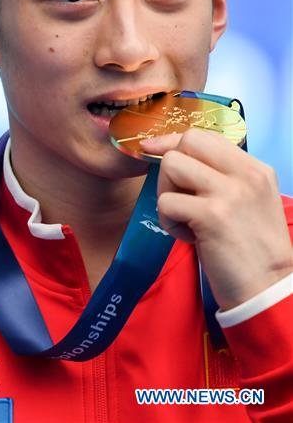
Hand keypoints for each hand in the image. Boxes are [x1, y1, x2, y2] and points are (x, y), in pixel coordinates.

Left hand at [141, 129, 291, 310]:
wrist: (267, 287)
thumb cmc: (249, 247)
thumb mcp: (247, 201)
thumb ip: (221, 176)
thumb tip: (174, 155)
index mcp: (255, 169)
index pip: (205, 136)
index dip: (174, 142)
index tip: (156, 153)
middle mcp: (245, 175)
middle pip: (187, 141)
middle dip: (169, 166)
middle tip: (177, 196)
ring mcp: (229, 193)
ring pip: (172, 165)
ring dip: (167, 194)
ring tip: (184, 219)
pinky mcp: (211, 215)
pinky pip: (166, 202)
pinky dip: (168, 221)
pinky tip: (188, 237)